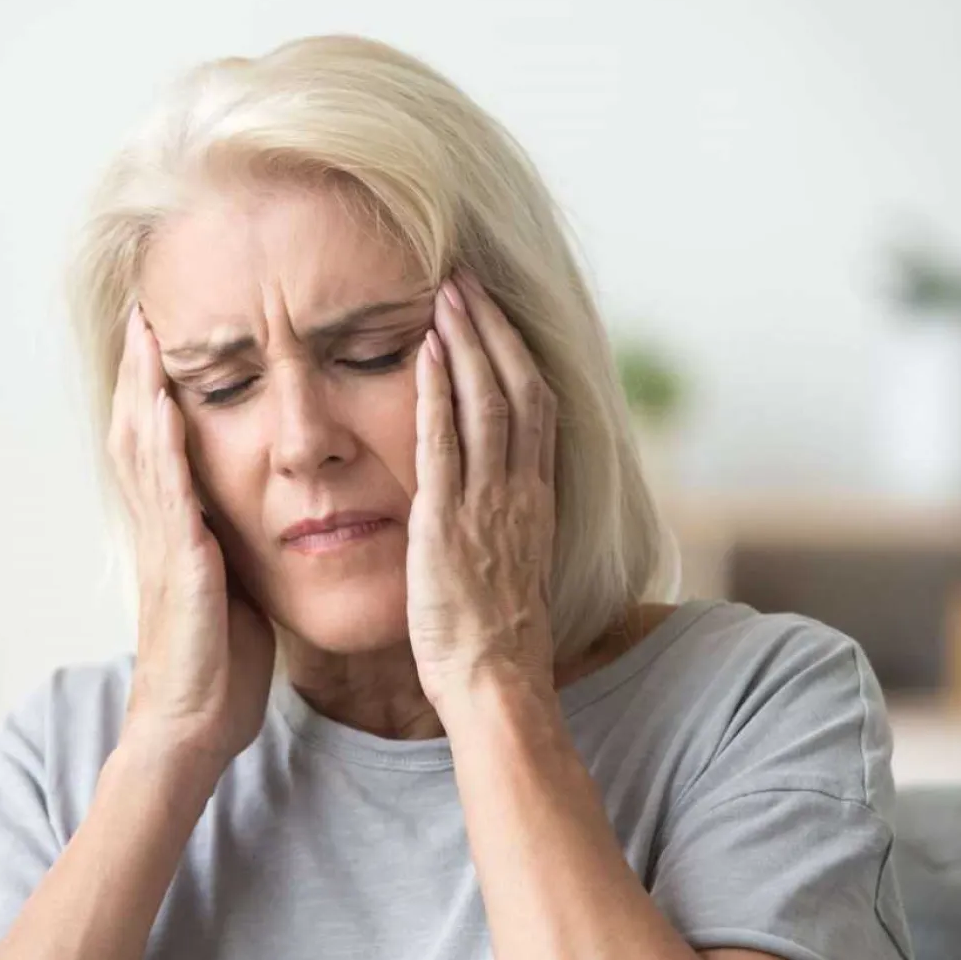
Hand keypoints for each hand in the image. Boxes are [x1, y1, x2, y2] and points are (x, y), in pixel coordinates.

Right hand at [105, 304, 275, 765]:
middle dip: (140, 372)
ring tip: (146, 334)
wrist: (193, 726)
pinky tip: (168, 402)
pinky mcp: (181, 564)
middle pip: (138, 431)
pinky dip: (164, 443)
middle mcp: (160, 528)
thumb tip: (249, 521)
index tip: (162, 342)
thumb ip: (229, 548)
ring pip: (143, 449)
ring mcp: (164, 542)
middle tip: (142, 314)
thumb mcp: (228, 591)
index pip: (158, 445)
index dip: (155, 391)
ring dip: (143, 388)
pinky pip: (169, 491)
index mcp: (175, 532)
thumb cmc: (217, 666)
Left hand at [406, 269, 558, 712]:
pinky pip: (444, 442)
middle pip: (518, 386)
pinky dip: (436, 391)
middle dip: (493, 328)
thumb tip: (497, 490)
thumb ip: (507, 517)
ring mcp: (488, 502)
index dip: (516, 352)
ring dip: (466, 342)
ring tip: (447, 294)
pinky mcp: (447, 520)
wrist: (496, 679)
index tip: (494, 314)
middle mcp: (520, 489)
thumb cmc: (498, 634)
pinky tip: (423, 352)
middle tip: (467, 280)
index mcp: (537, 497)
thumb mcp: (514, 562)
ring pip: (487, 401)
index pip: (537, 404)